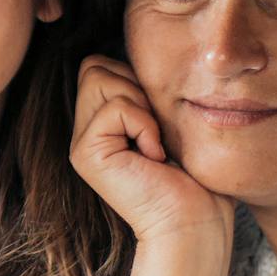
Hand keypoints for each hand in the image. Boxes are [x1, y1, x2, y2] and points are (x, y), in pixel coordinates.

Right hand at [72, 55, 232, 247]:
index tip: (158, 120)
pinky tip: (153, 157)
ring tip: (153, 143)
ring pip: (99, 77)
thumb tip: (142, 53)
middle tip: (155, 130)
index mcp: (100, 123)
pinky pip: (115, 106)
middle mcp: (83, 132)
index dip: (133, 78)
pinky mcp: (86, 154)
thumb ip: (144, 91)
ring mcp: (81, 144)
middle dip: (134, 86)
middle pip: (93, 65)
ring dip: (140, 104)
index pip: (99, 64)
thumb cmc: (194, 176)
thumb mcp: (168, 119)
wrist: (194, 222)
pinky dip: (144, 124)